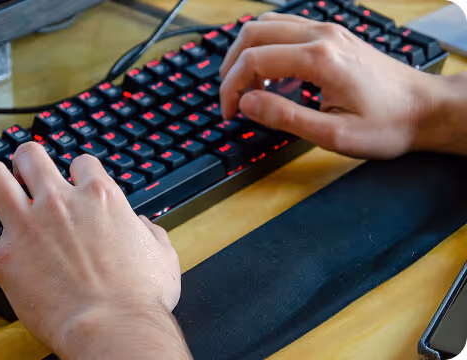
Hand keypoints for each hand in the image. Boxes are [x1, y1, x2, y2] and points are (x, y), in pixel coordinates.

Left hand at [0, 143, 185, 358]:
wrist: (114, 327)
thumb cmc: (140, 295)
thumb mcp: (162, 254)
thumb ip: (151, 231)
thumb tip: (143, 226)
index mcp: (99, 197)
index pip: (82, 162)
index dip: (79, 170)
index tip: (77, 180)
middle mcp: (59, 202)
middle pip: (32, 157)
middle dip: (29, 160)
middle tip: (29, 170)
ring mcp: (27, 227)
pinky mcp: (4, 261)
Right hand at [220, 12, 449, 158]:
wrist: (425, 109)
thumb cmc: (387, 125)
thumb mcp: (334, 135)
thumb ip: (286, 117)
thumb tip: (246, 104)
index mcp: (319, 59)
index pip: (253, 60)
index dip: (231, 88)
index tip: (230, 113)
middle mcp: (321, 35)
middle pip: (253, 34)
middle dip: (232, 67)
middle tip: (231, 99)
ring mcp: (328, 31)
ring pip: (266, 25)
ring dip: (246, 54)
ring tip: (248, 88)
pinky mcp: (333, 35)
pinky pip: (285, 28)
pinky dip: (266, 47)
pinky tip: (271, 74)